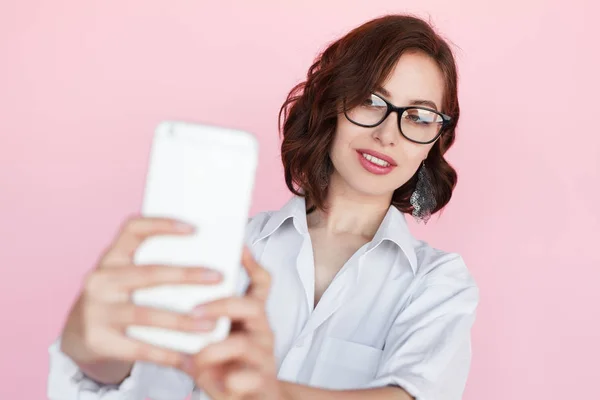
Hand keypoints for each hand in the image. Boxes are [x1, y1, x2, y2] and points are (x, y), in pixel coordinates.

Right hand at [59, 216, 223, 383]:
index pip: (132, 229)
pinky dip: (167, 353)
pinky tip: (189, 358)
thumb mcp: (126, 276)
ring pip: (146, 315)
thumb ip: (153, 267)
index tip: (195, 229)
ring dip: (182, 321)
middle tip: (218, 277)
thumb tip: (208, 262)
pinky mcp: (98, 340)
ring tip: (211, 326)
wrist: (78, 334)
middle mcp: (100, 280)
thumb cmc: (118, 298)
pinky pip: (139, 347)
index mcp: (111, 257)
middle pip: (148, 274)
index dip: (161, 224)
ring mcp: (96, 310)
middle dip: (186, 275)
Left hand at [184, 248, 281, 399]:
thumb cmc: (228, 364)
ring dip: (216, 348)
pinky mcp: (261, 382)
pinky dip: (229, 380)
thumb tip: (169, 293)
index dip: (251, 264)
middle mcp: (262, 330)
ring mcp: (263, 356)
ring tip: (196, 357)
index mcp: (251, 315)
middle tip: (194, 312)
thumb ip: (205, 319)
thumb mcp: (219, 337)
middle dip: (221, 305)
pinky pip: (247, 378)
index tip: (237, 246)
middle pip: (252, 305)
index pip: (261, 282)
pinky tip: (217, 383)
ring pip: (245, 342)